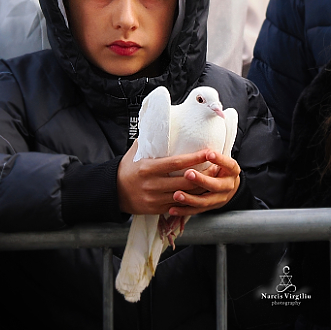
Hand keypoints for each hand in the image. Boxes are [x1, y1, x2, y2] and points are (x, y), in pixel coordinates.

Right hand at [117, 142, 238, 216]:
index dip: (195, 158)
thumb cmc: (128, 167)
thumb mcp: (137, 150)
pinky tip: (201, 194)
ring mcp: (154, 199)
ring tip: (213, 180)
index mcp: (148, 168)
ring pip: (184, 196)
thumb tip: (164, 120)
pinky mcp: (155, 210)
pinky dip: (191, 200)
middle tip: (217, 167)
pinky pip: (178, 206)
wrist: (112, 191)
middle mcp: (152, 185)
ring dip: (200, 189)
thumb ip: (152, 139)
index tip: (208, 152)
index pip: (176, 163)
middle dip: (203, 175)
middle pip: (184, 181)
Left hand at [170, 151, 240, 215]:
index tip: (208, 154)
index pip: (228, 164)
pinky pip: (196, 211)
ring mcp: (219, 199)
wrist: (229, 186)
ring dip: (190, 198)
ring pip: (205, 201)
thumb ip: (211, 155)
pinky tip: (172, 209)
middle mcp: (228, 186)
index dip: (219, 160)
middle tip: (188, 174)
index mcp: (232, 171)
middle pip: (215, 185)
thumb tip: (196, 139)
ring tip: (176, 195)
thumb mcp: (221, 159)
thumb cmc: (220, 167)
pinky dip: (183, 211)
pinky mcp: (210, 208)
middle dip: (201, 180)